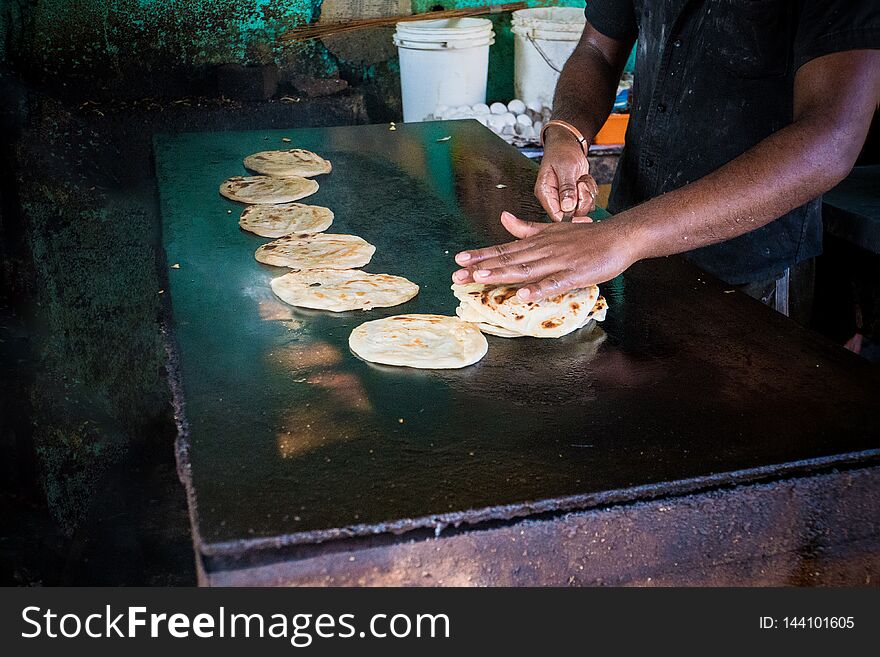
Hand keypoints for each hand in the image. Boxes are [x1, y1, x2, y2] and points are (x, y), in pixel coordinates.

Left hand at [453, 211, 640, 300]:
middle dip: (482, 268)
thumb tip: (503, 218)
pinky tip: (523, 296)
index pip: (504, 249)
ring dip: (503, 274)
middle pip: (508, 260)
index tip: (459, 261)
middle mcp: (543, 250)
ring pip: (526, 269)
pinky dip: (538, 289)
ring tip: (481, 278)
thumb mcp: (552, 229)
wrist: (619, 236)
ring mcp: (558, 262)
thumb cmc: (586, 236)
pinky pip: (554, 283)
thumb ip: (526, 228)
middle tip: (457, 276)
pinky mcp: (575, 274)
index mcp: (537, 242)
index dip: (481, 255)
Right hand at [536, 128, 598, 221]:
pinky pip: (589, 202)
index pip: (556, 215)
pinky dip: (591, 191)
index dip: (570, 215)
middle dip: (582, 199)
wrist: (568, 145)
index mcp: (545, 193)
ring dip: (588, 194)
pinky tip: (584, 180)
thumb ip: (566, 188)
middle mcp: (554, 199)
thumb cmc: (562, 152)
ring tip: (581, 179)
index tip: (580, 203)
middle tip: (580, 183)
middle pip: (572, 214)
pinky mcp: (575, 197)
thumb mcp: (565, 168)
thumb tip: (567, 207)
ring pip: (582, 208)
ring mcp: (565, 199)